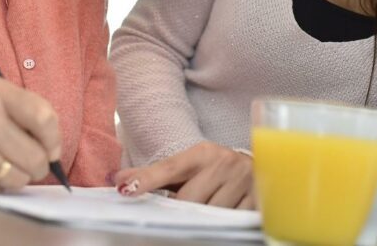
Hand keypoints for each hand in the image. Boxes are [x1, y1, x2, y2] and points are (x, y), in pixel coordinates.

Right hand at [0, 78, 60, 191]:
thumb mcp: (2, 96)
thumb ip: (33, 114)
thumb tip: (53, 152)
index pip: (42, 118)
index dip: (54, 139)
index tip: (52, 147)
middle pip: (34, 156)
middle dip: (39, 164)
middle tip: (33, 161)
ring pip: (17, 178)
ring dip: (19, 176)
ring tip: (10, 164)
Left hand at [113, 141, 254, 208]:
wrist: (258, 165)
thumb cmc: (212, 170)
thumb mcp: (186, 166)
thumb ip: (153, 174)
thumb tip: (118, 180)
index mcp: (202, 153)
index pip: (169, 168)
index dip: (147, 179)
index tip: (126, 190)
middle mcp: (223, 163)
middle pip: (190, 199)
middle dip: (181, 209)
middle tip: (178, 213)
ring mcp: (242, 182)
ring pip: (210, 214)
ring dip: (204, 218)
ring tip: (205, 209)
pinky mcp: (257, 199)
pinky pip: (231, 221)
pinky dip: (223, 223)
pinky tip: (223, 215)